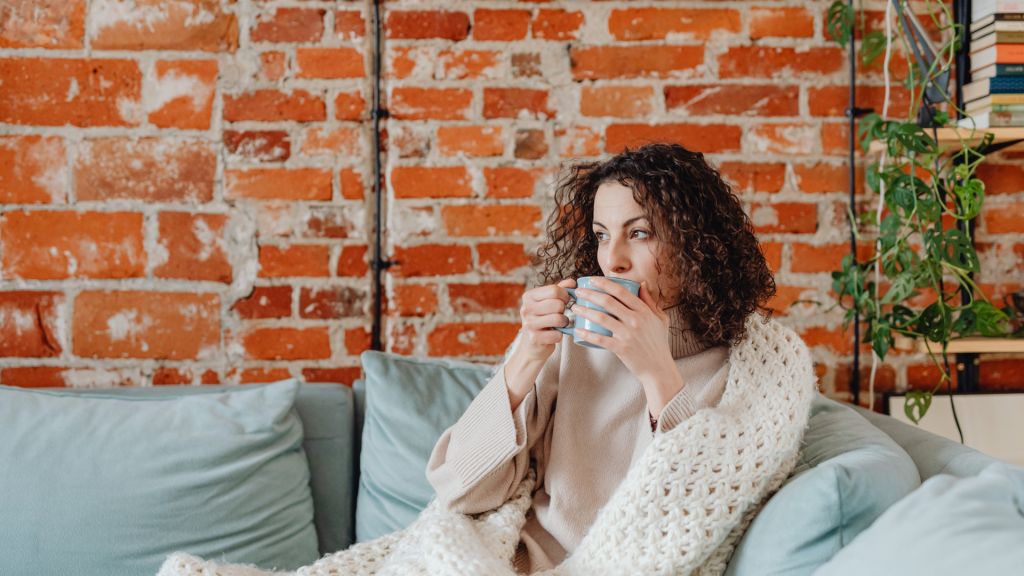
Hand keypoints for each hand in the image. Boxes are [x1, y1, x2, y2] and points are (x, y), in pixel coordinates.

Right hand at [516, 278, 576, 362]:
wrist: (532, 345)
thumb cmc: (543, 320)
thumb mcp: (548, 302)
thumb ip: (560, 290)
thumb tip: (572, 282)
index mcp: (529, 296)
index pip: (554, 290)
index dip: (565, 296)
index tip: (565, 301)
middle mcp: (526, 309)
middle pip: (558, 304)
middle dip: (564, 311)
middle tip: (561, 314)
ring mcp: (528, 324)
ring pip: (558, 319)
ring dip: (564, 323)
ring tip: (560, 324)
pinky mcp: (534, 339)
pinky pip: (557, 335)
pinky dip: (560, 336)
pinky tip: (554, 335)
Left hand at [571, 278, 683, 414]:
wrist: (659, 368)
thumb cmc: (658, 342)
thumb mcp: (660, 319)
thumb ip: (650, 301)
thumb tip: (642, 283)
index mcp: (644, 311)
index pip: (622, 292)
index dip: (605, 283)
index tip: (593, 279)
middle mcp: (636, 321)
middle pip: (608, 302)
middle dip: (590, 294)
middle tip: (579, 292)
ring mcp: (628, 335)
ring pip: (602, 318)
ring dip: (585, 311)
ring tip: (575, 308)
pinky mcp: (621, 349)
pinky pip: (600, 339)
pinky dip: (587, 334)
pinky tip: (578, 330)